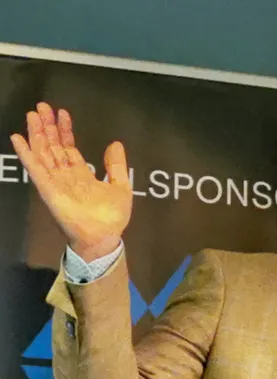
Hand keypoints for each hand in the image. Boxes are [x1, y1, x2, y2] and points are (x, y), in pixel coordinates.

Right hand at [9, 102, 132, 260]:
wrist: (104, 236)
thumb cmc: (112, 216)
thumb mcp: (120, 186)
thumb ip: (115, 165)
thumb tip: (115, 143)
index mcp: (81, 175)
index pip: (69, 148)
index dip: (65, 131)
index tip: (62, 113)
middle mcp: (65, 176)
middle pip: (53, 146)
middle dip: (47, 126)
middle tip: (42, 106)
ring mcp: (55, 181)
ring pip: (43, 152)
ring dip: (36, 134)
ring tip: (32, 114)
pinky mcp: (47, 189)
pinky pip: (34, 169)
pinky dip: (26, 154)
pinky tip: (18, 138)